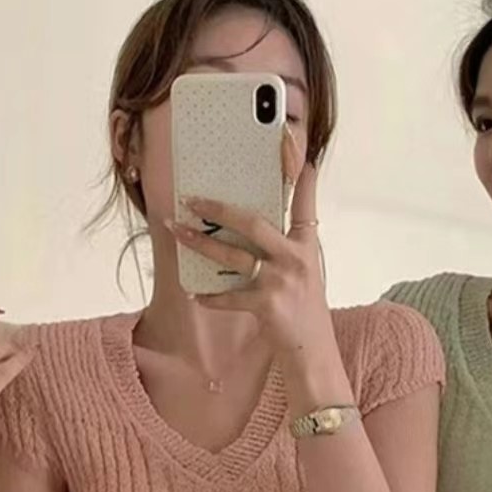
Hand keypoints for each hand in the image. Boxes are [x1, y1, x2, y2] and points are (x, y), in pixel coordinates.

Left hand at [166, 129, 335, 366]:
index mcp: (307, 244)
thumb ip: (284, 247)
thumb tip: (248, 225)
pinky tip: (195, 293)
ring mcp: (282, 282)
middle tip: (192, 197)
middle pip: (254, 223)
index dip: (295, 168)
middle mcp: (296, 258)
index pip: (304, 198)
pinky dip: (210, 297)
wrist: (314, 354)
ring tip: (177, 231)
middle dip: (219, 209)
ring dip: (200, 244)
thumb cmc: (304, 311)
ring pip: (233, 256)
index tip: (284, 136)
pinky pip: (228, 297)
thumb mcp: (304, 272)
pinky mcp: (267, 306)